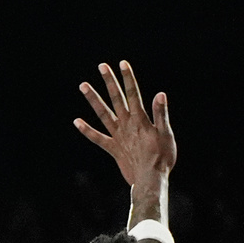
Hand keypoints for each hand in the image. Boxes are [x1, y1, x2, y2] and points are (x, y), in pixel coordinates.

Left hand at [74, 61, 175, 183]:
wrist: (150, 179)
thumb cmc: (162, 157)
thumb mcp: (166, 134)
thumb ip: (161, 114)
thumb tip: (160, 94)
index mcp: (140, 120)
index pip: (134, 94)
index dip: (128, 78)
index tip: (122, 63)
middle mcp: (126, 125)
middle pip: (117, 99)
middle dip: (109, 82)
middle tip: (102, 66)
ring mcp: (118, 136)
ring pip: (103, 114)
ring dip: (93, 99)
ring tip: (83, 85)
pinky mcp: (113, 149)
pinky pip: (97, 138)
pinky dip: (87, 130)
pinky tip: (76, 121)